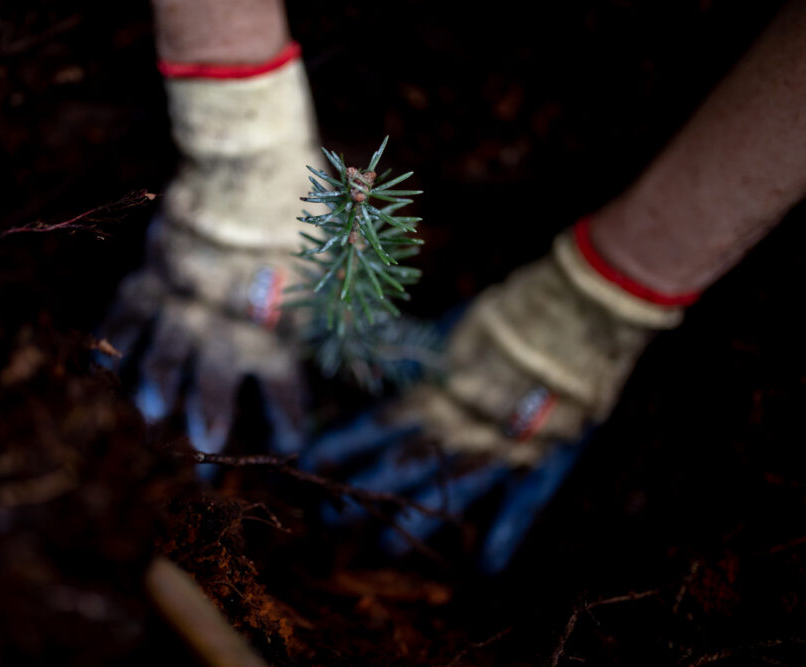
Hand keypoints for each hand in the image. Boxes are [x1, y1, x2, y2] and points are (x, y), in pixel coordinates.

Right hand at [98, 48, 319, 455]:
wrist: (250, 166)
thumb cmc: (302, 215)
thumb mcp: (335, 267)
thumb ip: (343, 311)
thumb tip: (379, 347)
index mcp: (275, 330)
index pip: (283, 390)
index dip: (287, 420)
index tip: (292, 440)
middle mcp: (224, 327)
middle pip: (213, 387)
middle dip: (208, 418)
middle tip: (204, 446)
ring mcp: (183, 303)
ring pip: (162, 361)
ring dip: (157, 390)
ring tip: (153, 415)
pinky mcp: (152, 274)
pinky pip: (125, 315)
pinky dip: (113, 338)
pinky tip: (105, 364)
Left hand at [300, 222, 687, 572]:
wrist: (578, 309)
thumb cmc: (509, 313)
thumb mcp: (448, 329)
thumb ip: (411, 353)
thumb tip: (368, 352)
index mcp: (432, 393)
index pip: (371, 425)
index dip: (339, 447)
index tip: (306, 465)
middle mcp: (458, 428)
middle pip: (398, 468)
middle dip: (361, 494)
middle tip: (326, 522)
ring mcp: (501, 448)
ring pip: (447, 495)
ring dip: (415, 524)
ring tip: (383, 551)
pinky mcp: (544, 457)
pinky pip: (522, 503)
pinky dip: (505, 534)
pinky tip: (485, 567)